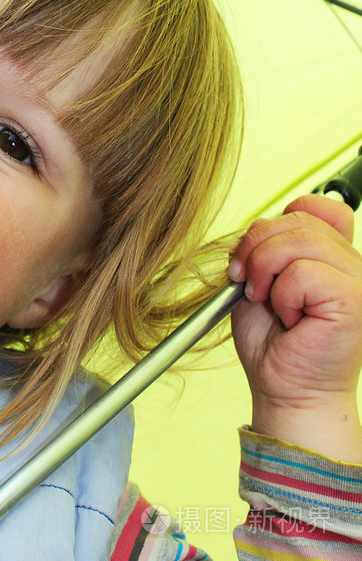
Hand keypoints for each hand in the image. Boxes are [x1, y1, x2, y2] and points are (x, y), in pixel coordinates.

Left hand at [228, 194, 361, 460]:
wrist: (285, 391)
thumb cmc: (274, 343)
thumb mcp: (258, 278)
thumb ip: (264, 245)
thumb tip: (258, 225)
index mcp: (332, 254)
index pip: (316, 204)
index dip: (278, 220)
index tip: (255, 253)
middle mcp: (352, 262)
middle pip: (297, 219)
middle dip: (255, 246)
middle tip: (245, 281)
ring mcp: (358, 280)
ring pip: (297, 240)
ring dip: (264, 270)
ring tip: (266, 300)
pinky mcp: (354, 299)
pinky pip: (302, 272)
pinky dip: (282, 295)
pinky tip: (290, 318)